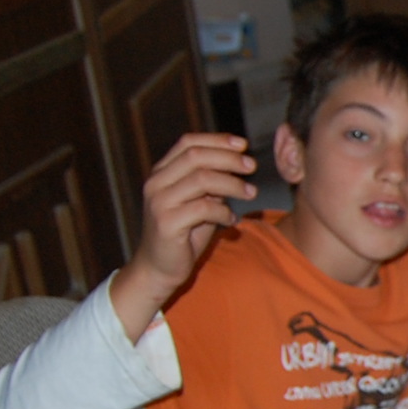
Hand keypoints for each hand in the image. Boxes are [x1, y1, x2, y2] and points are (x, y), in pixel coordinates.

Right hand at [111, 133, 256, 338]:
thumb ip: (212, 182)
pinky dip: (224, 211)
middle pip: (196, 156)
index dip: (217, 140)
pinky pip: (203, 209)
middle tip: (252, 167)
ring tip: (251, 193)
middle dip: (229, 158)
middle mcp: (156, 183)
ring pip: (202, 179)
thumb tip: (238, 162)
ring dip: (232, 184)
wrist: (159, 268)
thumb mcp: (200, 201)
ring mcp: (159, 202)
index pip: (188, 143)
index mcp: (162, 172)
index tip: (243, 144)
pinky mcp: (166, 223)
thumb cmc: (184, 233)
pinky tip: (231, 220)